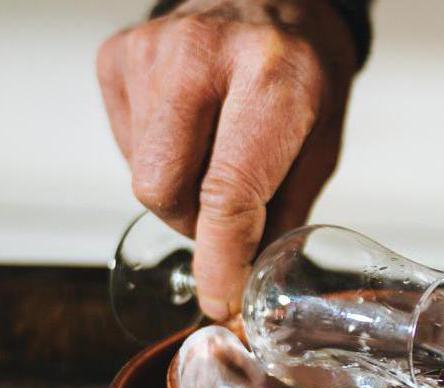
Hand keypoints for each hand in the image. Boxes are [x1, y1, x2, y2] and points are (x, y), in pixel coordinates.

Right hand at [97, 0, 356, 319]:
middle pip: (164, 192)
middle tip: (231, 211)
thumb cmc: (307, 72)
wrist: (274, 0)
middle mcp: (202, 57)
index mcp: (272, 78)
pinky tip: (193, 126)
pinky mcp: (119, 56)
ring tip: (218, 148)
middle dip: (196, 225)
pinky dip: (161, 157)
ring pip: (143, 176)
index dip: (221, 260)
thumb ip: (284, 212)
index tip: (221, 300)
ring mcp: (151, 52)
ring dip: (181, 189)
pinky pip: (127, 148)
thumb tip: (245, 280)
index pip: (228, 192)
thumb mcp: (322, 143)